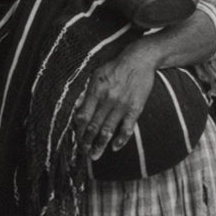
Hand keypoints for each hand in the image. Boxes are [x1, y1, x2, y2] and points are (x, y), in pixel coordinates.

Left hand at [70, 40, 159, 155]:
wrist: (140, 60)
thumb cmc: (116, 66)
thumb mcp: (96, 75)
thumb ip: (86, 92)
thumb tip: (76, 107)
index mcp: (96, 91)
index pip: (83, 116)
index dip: (78, 130)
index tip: (76, 138)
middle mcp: (107, 100)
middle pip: (94, 126)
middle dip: (86, 142)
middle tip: (83, 152)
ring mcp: (122, 105)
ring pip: (108, 130)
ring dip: (100, 145)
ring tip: (94, 156)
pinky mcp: (135, 108)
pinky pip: (127, 127)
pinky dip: (121, 139)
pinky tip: (115, 147)